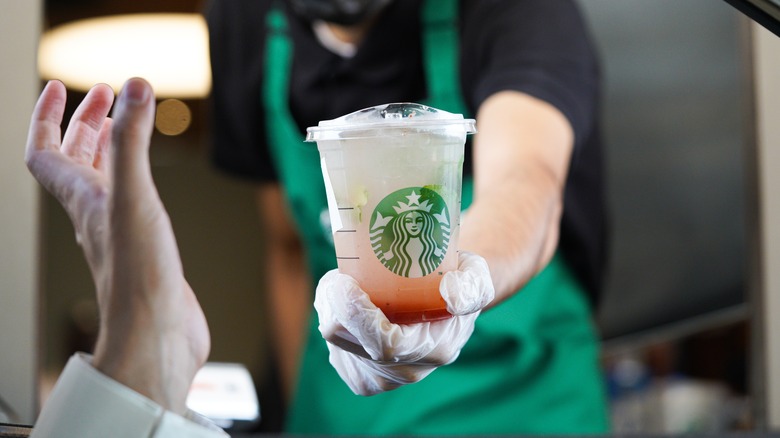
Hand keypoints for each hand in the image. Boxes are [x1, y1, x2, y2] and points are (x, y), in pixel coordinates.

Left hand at [25, 79, 209, 413]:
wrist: (156, 334)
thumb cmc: (138, 277)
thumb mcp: (133, 197)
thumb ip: (133, 141)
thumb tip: (136, 87)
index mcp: (81, 199)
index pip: (45, 150)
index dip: (47, 115)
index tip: (61, 86)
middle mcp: (95, 213)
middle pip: (75, 160)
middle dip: (86, 122)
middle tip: (107, 95)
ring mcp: (120, 231)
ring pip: (103, 180)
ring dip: (109, 147)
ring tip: (126, 125)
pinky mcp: (146, 247)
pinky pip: (133, 201)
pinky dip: (137, 176)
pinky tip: (152, 180)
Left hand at [314, 251, 493, 395]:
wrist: (449, 304)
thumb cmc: (460, 283)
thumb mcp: (476, 276)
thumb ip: (470, 286)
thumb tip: (451, 296)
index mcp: (434, 349)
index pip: (384, 344)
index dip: (357, 314)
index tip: (344, 282)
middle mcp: (405, 371)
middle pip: (347, 342)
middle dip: (335, 304)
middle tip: (343, 273)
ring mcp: (380, 377)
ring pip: (335, 342)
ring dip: (333, 308)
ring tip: (351, 284)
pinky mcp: (360, 375)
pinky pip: (333, 346)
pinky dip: (334, 318)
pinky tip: (350, 303)